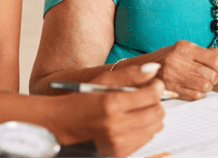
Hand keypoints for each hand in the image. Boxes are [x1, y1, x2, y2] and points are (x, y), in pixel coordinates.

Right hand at [50, 63, 165, 156]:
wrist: (60, 126)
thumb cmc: (81, 101)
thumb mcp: (102, 81)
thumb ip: (130, 74)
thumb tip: (154, 69)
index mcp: (111, 104)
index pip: (151, 95)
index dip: (157, 87)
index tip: (155, 84)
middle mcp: (116, 125)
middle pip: (156, 113)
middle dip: (157, 102)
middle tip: (150, 96)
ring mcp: (118, 142)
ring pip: (154, 127)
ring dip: (153, 116)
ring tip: (141, 109)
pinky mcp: (119, 152)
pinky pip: (145, 140)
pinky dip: (145, 129)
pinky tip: (134, 122)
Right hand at [151, 40, 217, 99]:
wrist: (141, 70)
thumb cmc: (167, 58)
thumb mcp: (187, 50)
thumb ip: (210, 54)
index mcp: (185, 48)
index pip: (214, 59)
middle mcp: (179, 61)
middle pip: (212, 74)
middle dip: (216, 78)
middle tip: (211, 76)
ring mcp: (174, 76)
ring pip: (206, 86)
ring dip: (208, 86)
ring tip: (199, 80)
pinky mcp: (172, 89)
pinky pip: (196, 96)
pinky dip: (199, 93)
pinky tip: (192, 87)